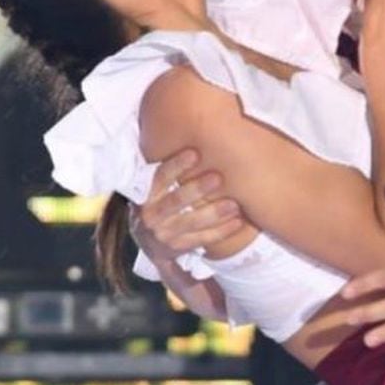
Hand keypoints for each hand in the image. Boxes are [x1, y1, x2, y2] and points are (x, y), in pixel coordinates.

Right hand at [129, 149, 244, 259]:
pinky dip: (221, 231)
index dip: (176, 166)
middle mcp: (151, 215)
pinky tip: (238, 221)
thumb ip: (172, 171)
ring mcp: (163, 234)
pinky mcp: (178, 248)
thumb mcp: (157, 189)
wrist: (151, 242)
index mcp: (146, 194)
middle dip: (197, 189)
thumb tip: (198, 136)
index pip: (160, 177)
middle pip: (175, 201)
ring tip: (234, 204)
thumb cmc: (161, 204)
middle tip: (218, 178)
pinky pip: (202, 239)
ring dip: (214, 213)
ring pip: (190, 223)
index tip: (195, 153)